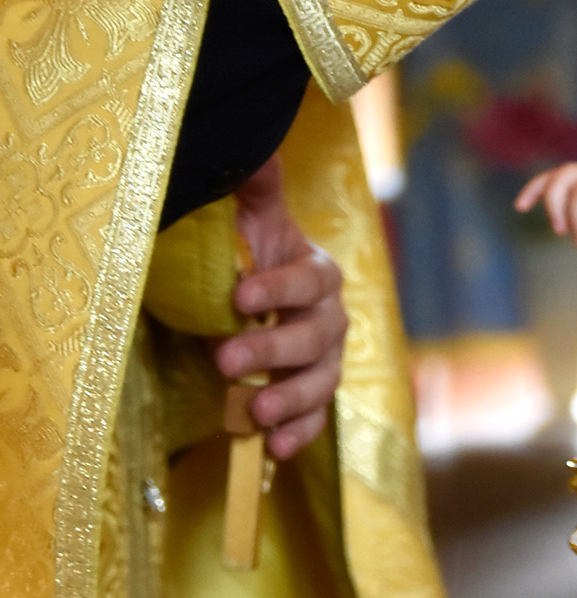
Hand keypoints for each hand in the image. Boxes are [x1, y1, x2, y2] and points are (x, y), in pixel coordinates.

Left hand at [213, 159, 347, 460]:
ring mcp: (323, 362)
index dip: (281, 287)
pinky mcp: (307, 398)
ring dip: (290, 398)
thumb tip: (257, 148)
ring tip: (253, 410)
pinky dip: (298, 434)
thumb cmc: (242, 256)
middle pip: (316, 337)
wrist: (243, 301)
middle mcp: (329, 319)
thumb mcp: (245, 220)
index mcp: (317, 273)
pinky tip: (273, 449)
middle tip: (226, 359)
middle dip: (273, 350)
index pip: (311, 279)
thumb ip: (256, 189)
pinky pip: (314, 419)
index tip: (239, 295)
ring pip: (321, 382)